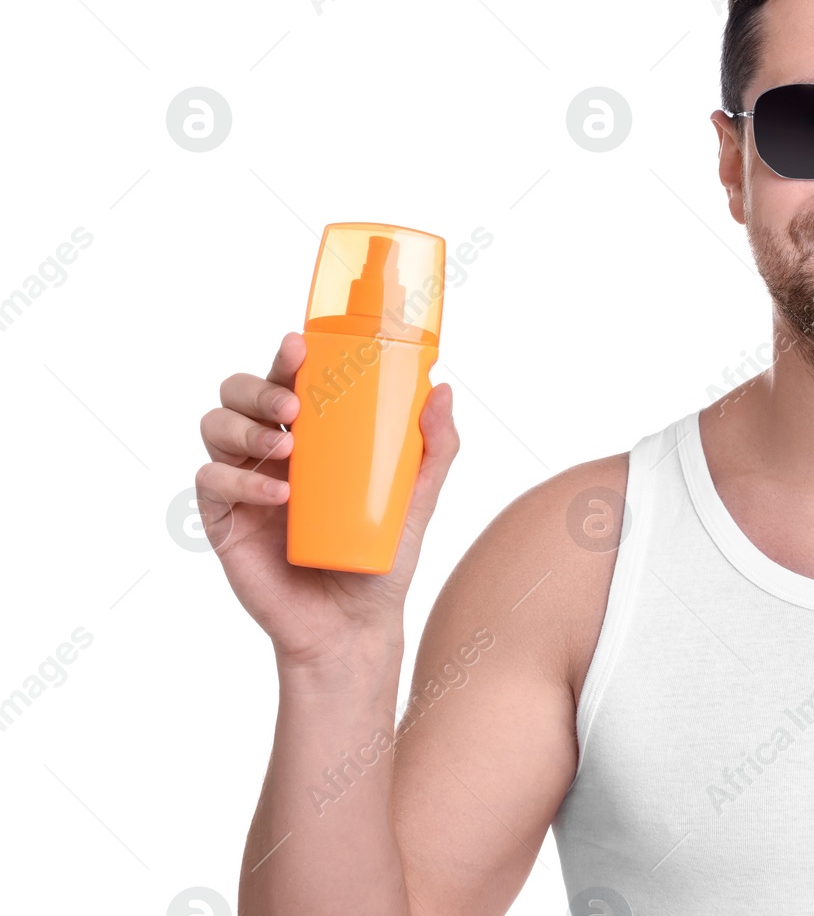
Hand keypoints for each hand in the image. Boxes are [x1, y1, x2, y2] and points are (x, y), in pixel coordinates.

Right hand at [194, 331, 460, 671]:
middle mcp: (271, 450)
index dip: (285, 356)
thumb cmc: (382, 558)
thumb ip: (435, 448)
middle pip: (239, 393)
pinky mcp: (224, 520)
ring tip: (285, 448)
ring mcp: (243, 482)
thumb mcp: (418, 500)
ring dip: (245, 428)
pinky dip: (240, 482)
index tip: (300, 346)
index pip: (289, 379)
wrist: (352, 625)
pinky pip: (212, 483)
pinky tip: (278, 496)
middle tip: (291, 406)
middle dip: (258, 387)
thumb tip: (442, 389)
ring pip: (215, 427)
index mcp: (312, 435)